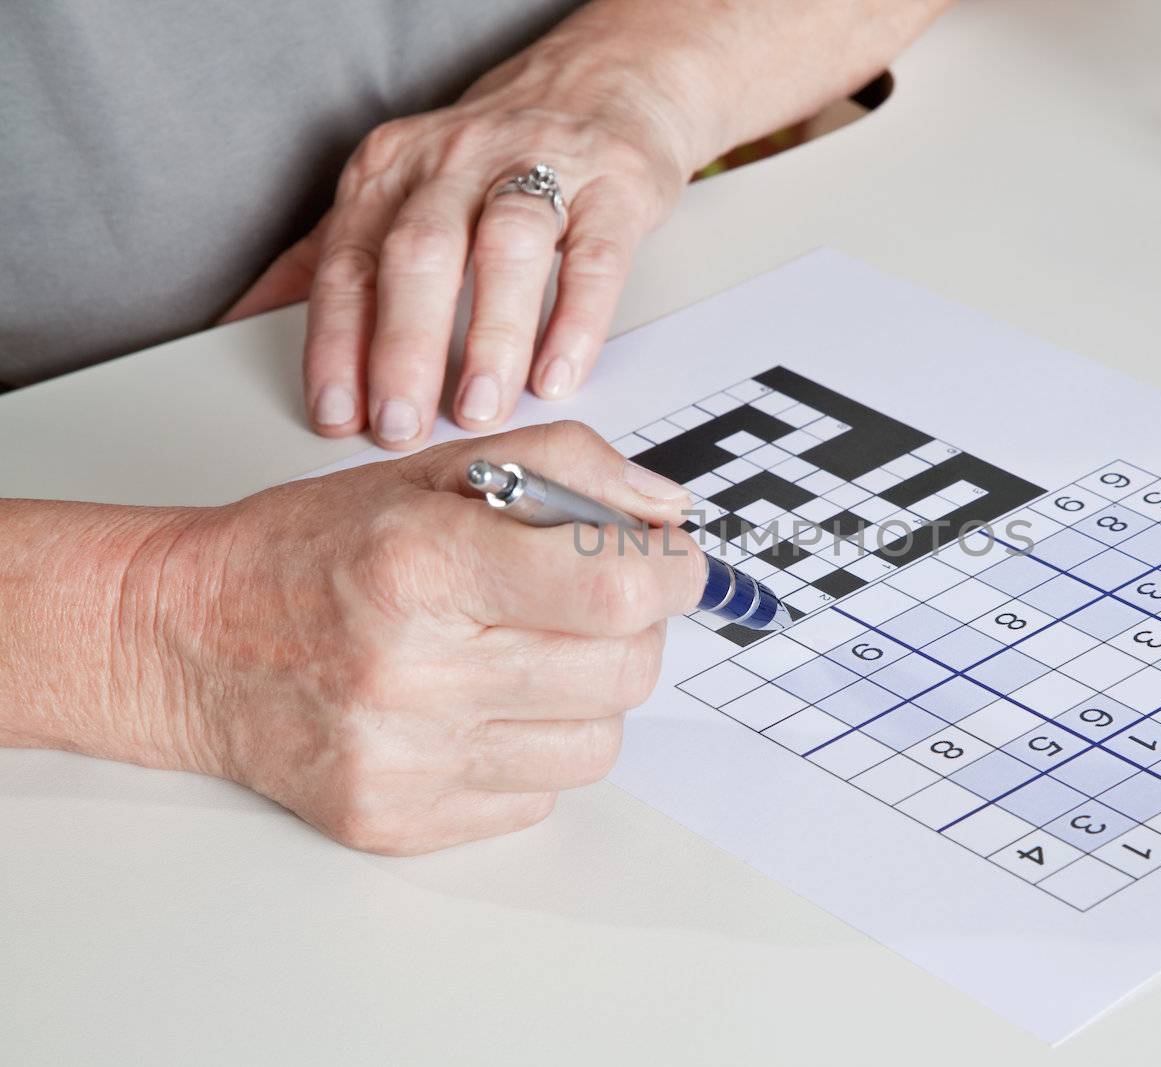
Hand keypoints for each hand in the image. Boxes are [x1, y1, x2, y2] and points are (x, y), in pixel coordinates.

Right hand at [155, 422, 700, 853]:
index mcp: (424, 563)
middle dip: (635, 630)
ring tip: (529, 655)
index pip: (614, 585)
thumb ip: (569, 468)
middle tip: (596, 603)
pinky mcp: (398, 821)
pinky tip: (481, 708)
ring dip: (589, 696)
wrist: (192, 641)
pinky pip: (540, 797)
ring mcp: (405, 758)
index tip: (673, 564)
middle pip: (623, 671)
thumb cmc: (319, 549)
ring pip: (597, 745)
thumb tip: (671, 515)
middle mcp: (412, 670)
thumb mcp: (439, 469)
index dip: (673, 573)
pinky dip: (534, 750)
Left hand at [225, 32, 700, 447]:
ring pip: (505, 248)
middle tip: (403, 425)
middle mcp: (457, 163)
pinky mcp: (612, 189)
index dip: (339, 344)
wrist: (600, 86)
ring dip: (489, 335)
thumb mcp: (395, 190)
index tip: (340, 415)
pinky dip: (574, 322)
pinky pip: (592, 258)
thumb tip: (242, 319)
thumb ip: (328, 255)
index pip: (352, 263)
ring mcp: (539, 169)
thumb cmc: (490, 159)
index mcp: (392, 171)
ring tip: (480, 407)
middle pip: (420, 253)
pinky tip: (557, 375)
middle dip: (404, 347)